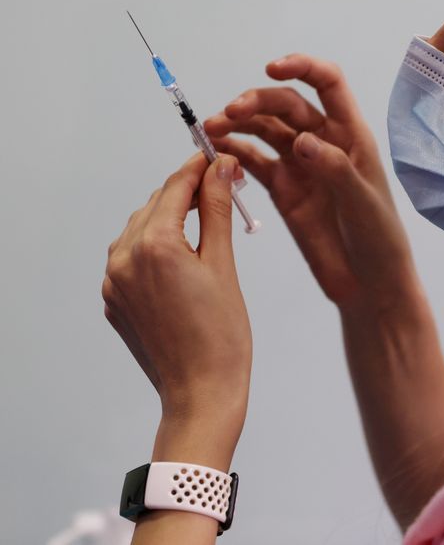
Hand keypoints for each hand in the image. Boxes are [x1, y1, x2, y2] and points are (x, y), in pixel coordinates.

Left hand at [102, 152, 251, 425]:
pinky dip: (155, 246)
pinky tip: (183, 255)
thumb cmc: (222, 334)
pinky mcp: (114, 301)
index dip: (199, 167)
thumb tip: (221, 168)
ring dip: (169, 217)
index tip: (219, 157)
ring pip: (140, 229)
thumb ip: (217, 210)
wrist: (201, 391)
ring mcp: (114, 282)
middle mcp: (124, 259)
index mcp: (155, 245)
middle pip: (156, 204)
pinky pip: (131, 258)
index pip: (176, 187)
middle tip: (222, 188)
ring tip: (205, 220)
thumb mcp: (224, 263)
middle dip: (187, 192)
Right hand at [202, 54, 417, 310]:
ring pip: (266, 129)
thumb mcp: (363, 203)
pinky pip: (254, 161)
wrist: (369, 284)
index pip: (328, 83)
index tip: (272, 69)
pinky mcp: (284, 189)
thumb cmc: (379, 239)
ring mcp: (301, 164)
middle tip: (230, 112)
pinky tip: (213, 151)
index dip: (302, 68)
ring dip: (239, 123)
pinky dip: (233, 152)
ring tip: (211, 129)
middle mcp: (324, 142)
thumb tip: (303, 140)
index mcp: (351, 135)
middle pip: (287, 104)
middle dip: (257, 101)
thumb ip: (335, 170)